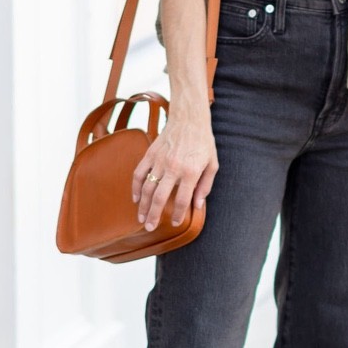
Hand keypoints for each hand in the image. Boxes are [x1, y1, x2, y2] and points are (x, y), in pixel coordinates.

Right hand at [132, 108, 218, 231]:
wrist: (189, 119)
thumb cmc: (203, 142)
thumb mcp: (212, 164)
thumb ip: (205, 186)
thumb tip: (197, 205)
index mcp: (190, 172)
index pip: (181, 200)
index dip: (177, 214)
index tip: (175, 223)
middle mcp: (173, 168)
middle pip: (159, 197)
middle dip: (154, 215)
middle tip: (150, 228)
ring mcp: (159, 161)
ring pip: (147, 188)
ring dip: (143, 206)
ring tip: (142, 218)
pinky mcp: (150, 154)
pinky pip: (138, 174)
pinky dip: (135, 188)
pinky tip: (136, 199)